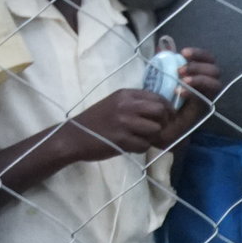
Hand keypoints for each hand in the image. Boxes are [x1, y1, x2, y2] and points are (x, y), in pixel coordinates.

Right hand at [62, 90, 180, 162]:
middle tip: (158, 130)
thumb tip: (163, 111)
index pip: (157, 97)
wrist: (74, 137)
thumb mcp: (115, 104)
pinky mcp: (121, 139)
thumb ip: (136, 104)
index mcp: (125, 94)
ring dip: (152, 137)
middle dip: (164, 122)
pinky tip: (130, 146)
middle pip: (160, 111)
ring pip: (155, 129)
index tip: (167, 117)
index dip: (167, 109)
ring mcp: (124, 122)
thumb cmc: (96, 121)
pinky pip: (144, 145)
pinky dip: (141, 148)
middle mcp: (126, 105)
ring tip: (140, 138)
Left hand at [160, 46, 220, 144]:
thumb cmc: (162, 94)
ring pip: (216, 84)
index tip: (183, 52)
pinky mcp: (203, 109)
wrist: (160, 119)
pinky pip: (204, 99)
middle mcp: (208, 84)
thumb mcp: (161, 74)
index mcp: (201, 72)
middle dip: (198, 67)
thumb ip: (164, 61)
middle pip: (215, 70)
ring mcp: (207, 96)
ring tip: (183, 80)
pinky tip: (179, 92)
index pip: (208, 58)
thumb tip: (162, 46)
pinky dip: (193, 93)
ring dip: (200, 79)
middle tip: (180, 70)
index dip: (199, 54)